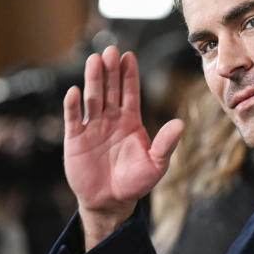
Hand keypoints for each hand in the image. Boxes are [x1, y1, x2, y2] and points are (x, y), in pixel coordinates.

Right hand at [63, 46, 183, 248]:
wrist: (111, 202)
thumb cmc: (136, 182)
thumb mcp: (156, 164)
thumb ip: (166, 144)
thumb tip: (180, 123)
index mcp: (130, 121)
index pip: (130, 92)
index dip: (129, 74)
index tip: (128, 56)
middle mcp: (110, 119)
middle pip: (110, 90)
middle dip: (110, 71)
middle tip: (110, 51)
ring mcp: (92, 127)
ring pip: (92, 99)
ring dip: (93, 80)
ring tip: (94, 61)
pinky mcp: (75, 139)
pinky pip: (73, 118)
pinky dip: (72, 105)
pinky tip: (74, 91)